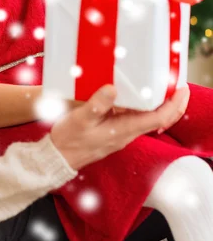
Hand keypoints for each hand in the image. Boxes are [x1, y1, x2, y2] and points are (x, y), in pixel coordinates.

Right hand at [50, 85, 189, 170]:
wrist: (58, 157)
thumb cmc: (69, 140)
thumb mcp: (80, 119)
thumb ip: (97, 104)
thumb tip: (113, 88)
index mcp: (124, 130)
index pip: (159, 118)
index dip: (174, 104)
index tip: (182, 88)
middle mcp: (128, 133)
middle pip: (160, 119)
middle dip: (173, 103)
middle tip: (179, 83)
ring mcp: (122, 133)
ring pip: (150, 118)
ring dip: (160, 103)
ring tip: (162, 84)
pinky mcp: (115, 130)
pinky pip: (136, 117)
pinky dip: (143, 105)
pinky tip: (137, 94)